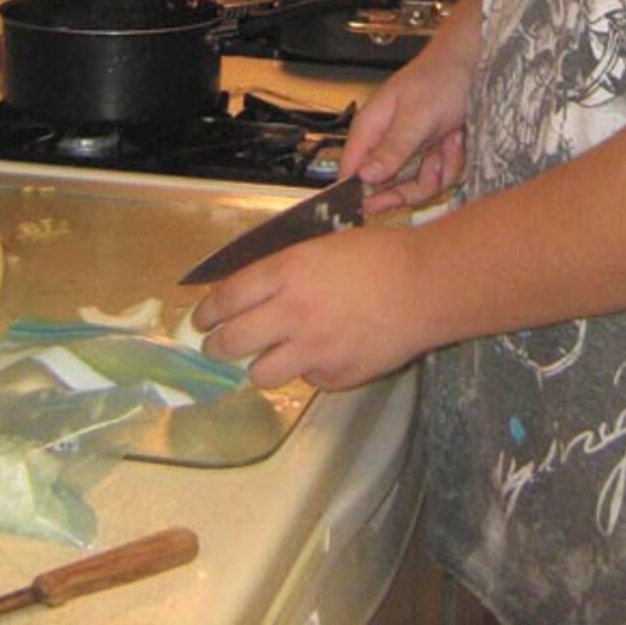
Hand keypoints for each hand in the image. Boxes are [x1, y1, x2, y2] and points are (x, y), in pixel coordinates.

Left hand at [190, 225, 423, 390]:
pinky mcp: (335, 376)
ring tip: (271, 354)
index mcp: (287, 272)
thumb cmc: (378, 255)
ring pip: (260, 374)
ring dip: (261, 364)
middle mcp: (292, 313)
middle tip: (218, 345)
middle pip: (231, 342)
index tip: (201, 320)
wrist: (424, 287)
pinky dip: (310, 369)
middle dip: (216, 346)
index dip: (207, 312)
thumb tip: (249, 287)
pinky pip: (307, 380)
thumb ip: (285, 268)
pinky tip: (327, 352)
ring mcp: (313, 350)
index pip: (226, 299)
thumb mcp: (322, 245)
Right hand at [337, 0, 481, 212]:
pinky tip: (456, 139)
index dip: (358, 194)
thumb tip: (363, 177)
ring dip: (439, 169)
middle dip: (414, 182)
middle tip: (433, 163)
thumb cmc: (440, 77)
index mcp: (371, 128)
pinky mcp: (431, 154)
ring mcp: (410, 150)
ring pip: (417, 186)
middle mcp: (387, 143)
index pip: (350, 171)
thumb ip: (392, 148)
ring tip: (449, 140)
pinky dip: (452, 163)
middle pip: (386, 188)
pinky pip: (438, 177)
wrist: (474, 63)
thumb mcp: (416, 116)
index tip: (374, 207)